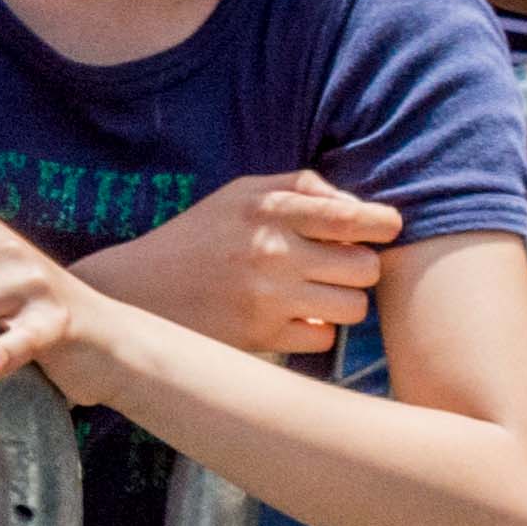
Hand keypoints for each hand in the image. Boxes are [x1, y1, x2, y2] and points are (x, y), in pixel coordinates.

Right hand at [77, 171, 397, 362]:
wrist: (139, 289)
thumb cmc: (199, 236)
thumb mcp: (241, 193)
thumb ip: (300, 187)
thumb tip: (360, 207)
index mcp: (269, 208)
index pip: (352, 218)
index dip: (383, 225)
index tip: (387, 228)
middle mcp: (272, 251)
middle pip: (365, 267)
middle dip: (360, 267)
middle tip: (338, 266)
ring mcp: (268, 297)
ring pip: (354, 307)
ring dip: (344, 301)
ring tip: (317, 293)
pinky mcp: (263, 336)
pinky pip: (325, 337)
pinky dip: (317, 329)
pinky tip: (293, 317)